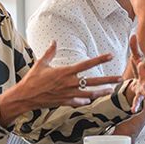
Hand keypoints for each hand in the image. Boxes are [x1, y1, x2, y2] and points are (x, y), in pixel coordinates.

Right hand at [0, 42, 120, 122]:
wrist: (25, 97)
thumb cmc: (32, 79)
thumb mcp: (41, 64)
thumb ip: (50, 52)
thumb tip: (54, 41)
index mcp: (65, 71)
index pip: (86, 64)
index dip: (99, 59)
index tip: (110, 56)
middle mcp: (69, 83)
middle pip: (93, 81)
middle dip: (107, 79)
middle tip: (119, 78)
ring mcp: (68, 94)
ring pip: (90, 94)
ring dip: (101, 92)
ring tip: (111, 90)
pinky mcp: (65, 102)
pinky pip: (79, 102)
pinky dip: (85, 101)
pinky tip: (91, 100)